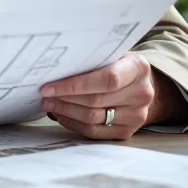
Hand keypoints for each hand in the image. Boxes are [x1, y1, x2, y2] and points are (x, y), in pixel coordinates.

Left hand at [40, 53, 172, 139]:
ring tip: (50, 103)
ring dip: (66, 111)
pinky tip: (62, 115)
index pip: (106, 79)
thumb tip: (56, 66)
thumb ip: (93, 58)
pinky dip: (73, 124)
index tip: (49, 87)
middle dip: (65, 98)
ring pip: (93, 118)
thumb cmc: (119, 66)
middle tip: (45, 95)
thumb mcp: (113, 54)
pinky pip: (95, 132)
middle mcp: (142, 93)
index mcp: (138, 68)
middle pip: (96, 100)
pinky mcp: (127, 131)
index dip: (75, 85)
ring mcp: (137, 115)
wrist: (140, 86)